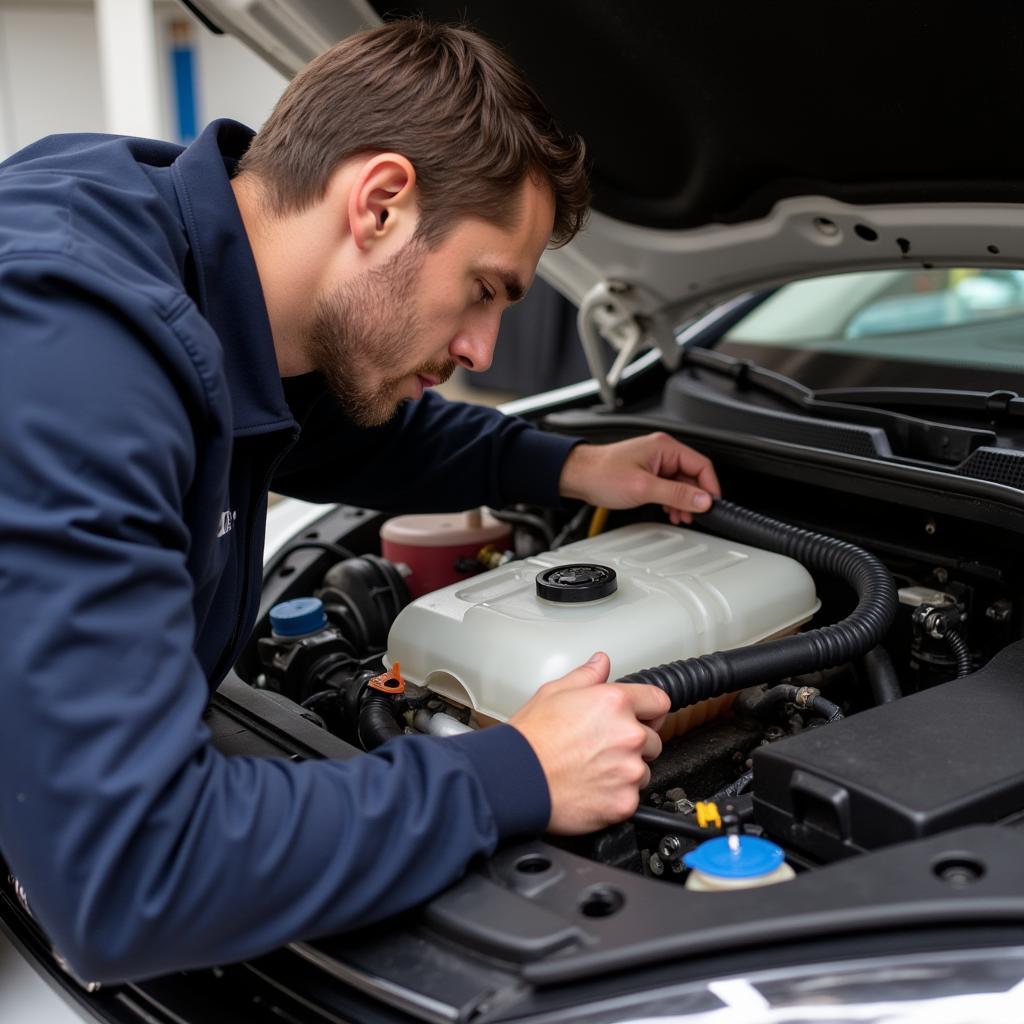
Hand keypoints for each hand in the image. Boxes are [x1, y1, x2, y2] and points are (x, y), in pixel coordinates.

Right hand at [509, 652, 670, 833]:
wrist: (515, 780)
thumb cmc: (530, 740)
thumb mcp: (553, 693)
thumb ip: (586, 676)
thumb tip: (601, 663)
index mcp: (614, 703)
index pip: (659, 701)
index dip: (650, 710)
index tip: (645, 717)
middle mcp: (628, 735)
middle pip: (652, 739)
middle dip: (633, 744)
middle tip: (602, 748)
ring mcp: (628, 770)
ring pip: (643, 770)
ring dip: (625, 771)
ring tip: (592, 769)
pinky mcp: (625, 801)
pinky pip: (632, 797)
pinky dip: (616, 796)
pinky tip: (592, 788)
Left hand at [559, 433, 720, 523]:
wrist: (577, 476)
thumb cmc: (602, 474)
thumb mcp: (644, 487)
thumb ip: (676, 494)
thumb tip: (702, 500)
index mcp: (665, 447)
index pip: (702, 465)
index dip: (710, 487)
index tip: (710, 506)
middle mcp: (662, 451)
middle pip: (693, 475)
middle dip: (694, 498)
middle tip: (693, 515)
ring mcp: (654, 462)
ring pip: (681, 482)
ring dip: (683, 501)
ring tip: (680, 516)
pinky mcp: (647, 472)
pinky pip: (669, 486)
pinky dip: (672, 499)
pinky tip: (669, 511)